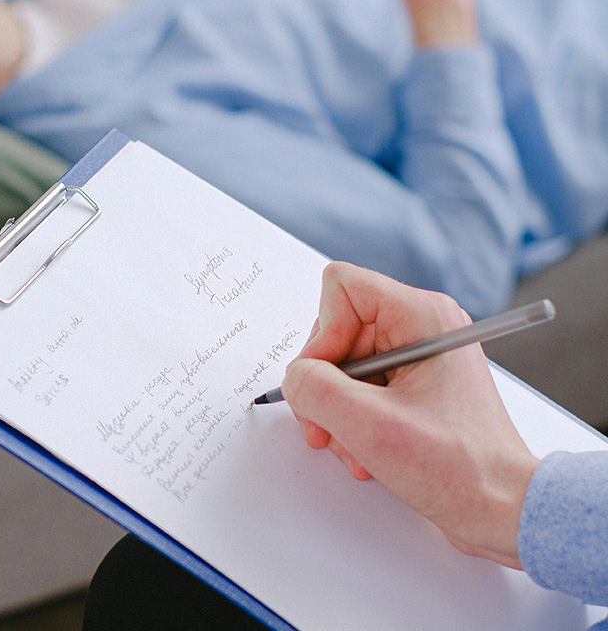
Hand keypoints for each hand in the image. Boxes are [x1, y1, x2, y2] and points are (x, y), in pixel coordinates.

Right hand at [280, 262, 538, 568]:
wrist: (504, 511)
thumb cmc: (460, 468)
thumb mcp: (370, 426)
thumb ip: (315, 389)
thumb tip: (295, 378)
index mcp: (422, 315)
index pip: (342, 287)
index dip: (323, 333)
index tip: (329, 380)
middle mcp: (420, 325)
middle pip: (336, 329)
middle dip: (325, 383)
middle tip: (327, 426)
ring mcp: (416, 354)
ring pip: (341, 362)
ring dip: (336, 410)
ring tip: (354, 447)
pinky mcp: (412, 382)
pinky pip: (357, 385)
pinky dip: (351, 419)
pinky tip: (365, 450)